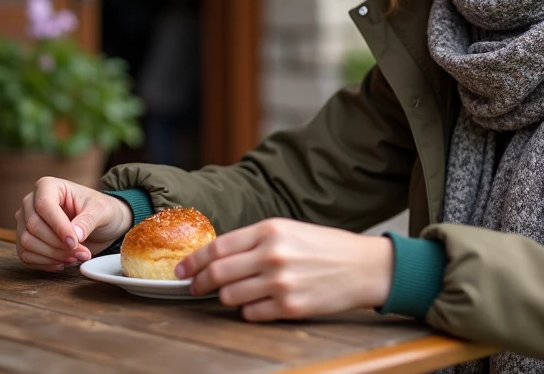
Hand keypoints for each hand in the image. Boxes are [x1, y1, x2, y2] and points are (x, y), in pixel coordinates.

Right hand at [14, 177, 133, 271]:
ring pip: (27, 242)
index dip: (58, 227)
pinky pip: (26, 255)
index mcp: (48, 186)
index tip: (75, 243)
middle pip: (33, 226)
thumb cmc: (101, 210)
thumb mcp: (102, 211)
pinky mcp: (26, 239)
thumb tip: (74, 235)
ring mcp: (25, 221)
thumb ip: (87, 221)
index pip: (44, 205)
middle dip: (58, 245)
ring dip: (53, 255)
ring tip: (76, 257)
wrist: (102, 224)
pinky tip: (63, 263)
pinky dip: (45, 263)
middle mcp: (31, 202)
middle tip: (83, 253)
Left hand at [177, 218, 393, 321]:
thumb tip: (216, 257)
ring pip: (230, 297)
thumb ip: (253, 241)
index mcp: (269, 230)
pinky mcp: (290, 307)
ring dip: (226, 297)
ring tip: (235, 293)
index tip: (181, 270)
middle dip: (199, 283)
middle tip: (194, 287)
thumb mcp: (287, 230)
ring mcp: (281, 282)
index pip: (217, 247)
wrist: (362, 266)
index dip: (193, 261)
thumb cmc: (324, 247)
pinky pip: (251, 314)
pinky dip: (249, 311)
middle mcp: (272, 255)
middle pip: (217, 274)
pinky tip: (259, 303)